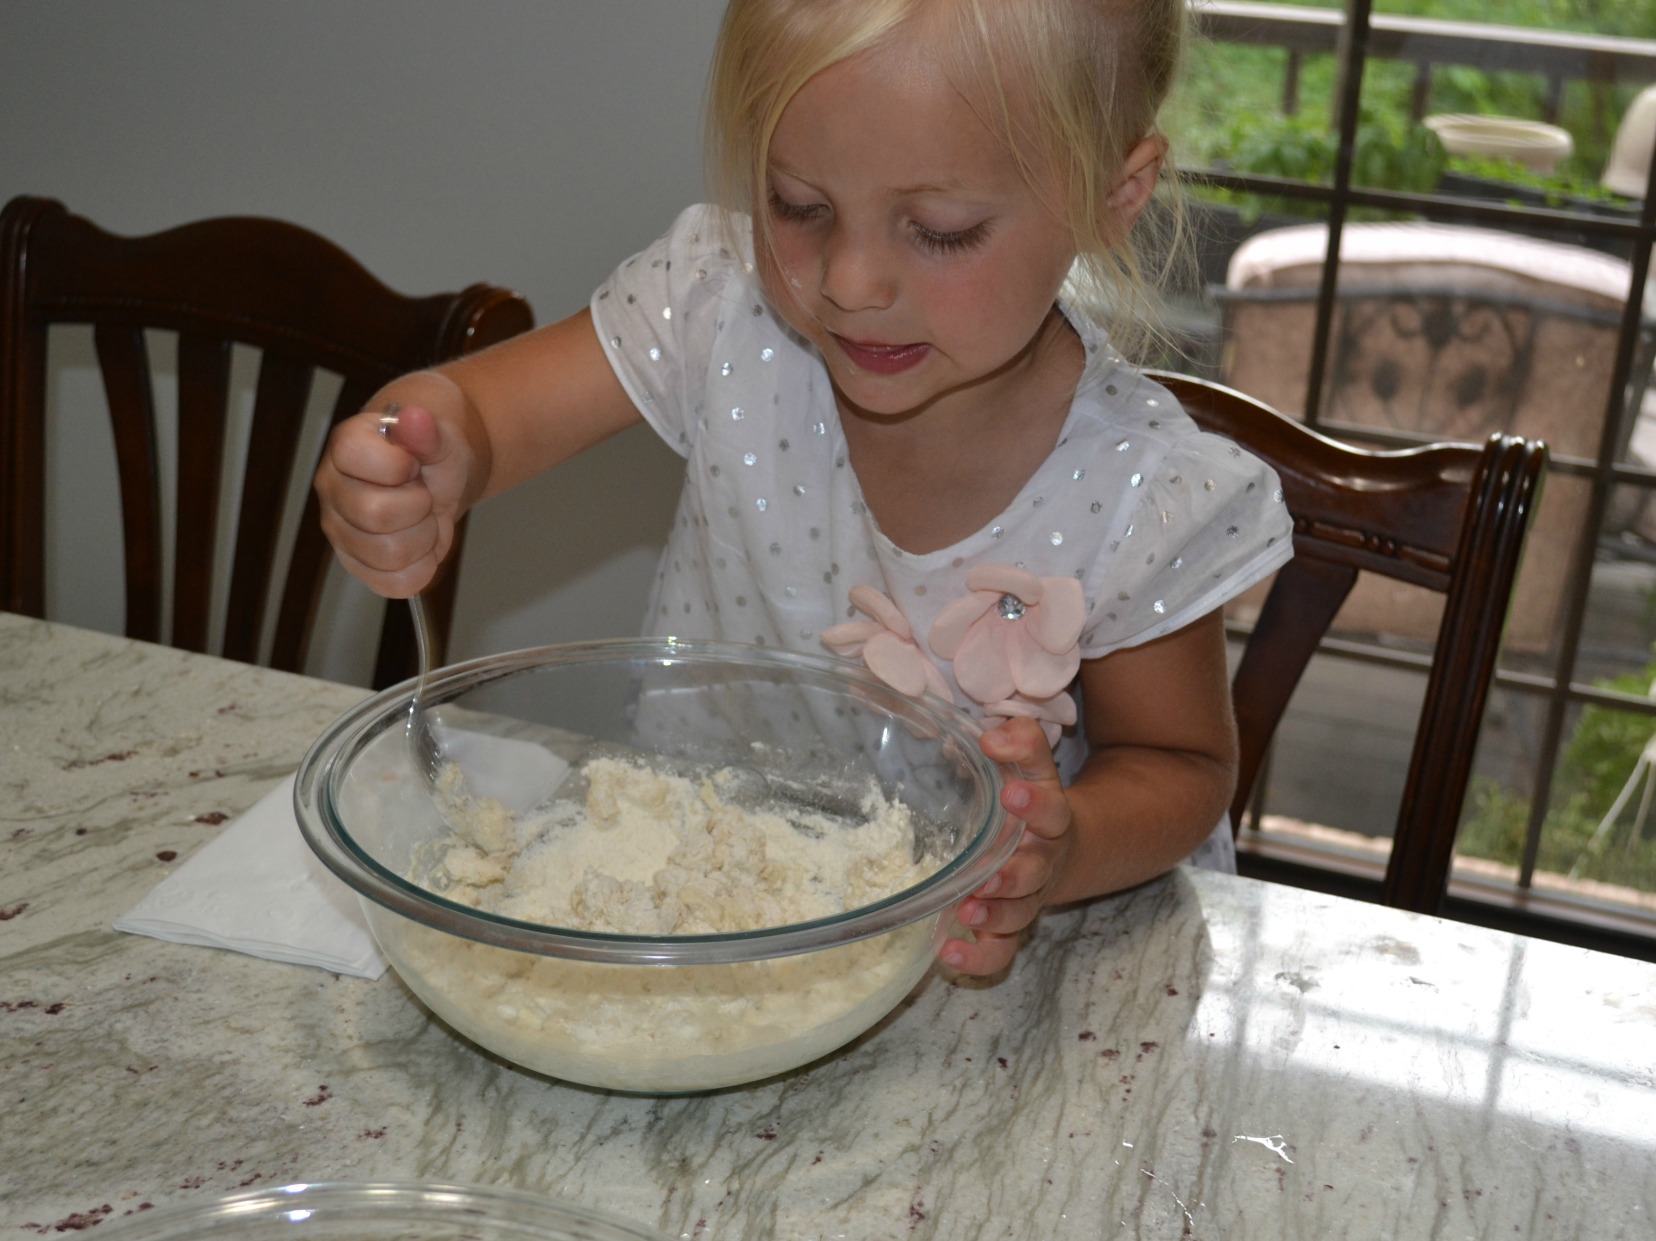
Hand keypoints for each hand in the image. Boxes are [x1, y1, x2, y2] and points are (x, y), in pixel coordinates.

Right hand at [314, 401, 462, 598]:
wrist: (437, 477)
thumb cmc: (431, 454)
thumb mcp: (438, 436)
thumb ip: (426, 431)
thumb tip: (415, 417)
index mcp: (344, 448)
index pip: (360, 461)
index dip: (400, 467)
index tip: (413, 464)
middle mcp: (332, 490)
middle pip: (377, 515)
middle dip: (418, 506)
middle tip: (422, 494)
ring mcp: (340, 531)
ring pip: (388, 555)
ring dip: (424, 538)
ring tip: (423, 518)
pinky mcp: (357, 565)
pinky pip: (394, 583)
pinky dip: (421, 567)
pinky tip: (421, 544)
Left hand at [941, 716, 1071, 975]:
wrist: (1060, 846)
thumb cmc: (1030, 798)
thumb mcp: (1031, 764)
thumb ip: (1019, 741)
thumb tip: (991, 738)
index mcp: (1051, 820)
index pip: (1052, 811)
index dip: (1035, 805)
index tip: (1011, 794)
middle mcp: (1042, 863)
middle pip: (1035, 874)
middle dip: (1012, 877)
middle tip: (987, 878)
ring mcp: (1027, 899)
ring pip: (1019, 916)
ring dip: (994, 917)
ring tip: (966, 913)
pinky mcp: (1010, 927)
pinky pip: (1000, 951)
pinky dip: (977, 959)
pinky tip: (947, 955)